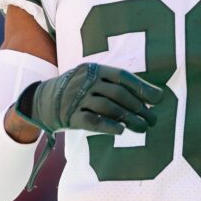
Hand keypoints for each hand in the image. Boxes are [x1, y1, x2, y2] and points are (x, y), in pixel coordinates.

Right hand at [16, 63, 161, 136]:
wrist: (42, 101)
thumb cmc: (77, 90)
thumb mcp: (92, 78)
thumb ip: (114, 84)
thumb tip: (149, 95)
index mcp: (95, 69)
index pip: (123, 76)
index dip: (142, 88)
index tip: (158, 99)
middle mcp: (86, 81)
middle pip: (118, 94)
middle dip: (139, 108)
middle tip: (152, 119)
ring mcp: (77, 98)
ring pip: (109, 108)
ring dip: (129, 119)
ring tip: (142, 128)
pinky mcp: (71, 116)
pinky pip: (93, 121)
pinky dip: (109, 126)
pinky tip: (121, 131)